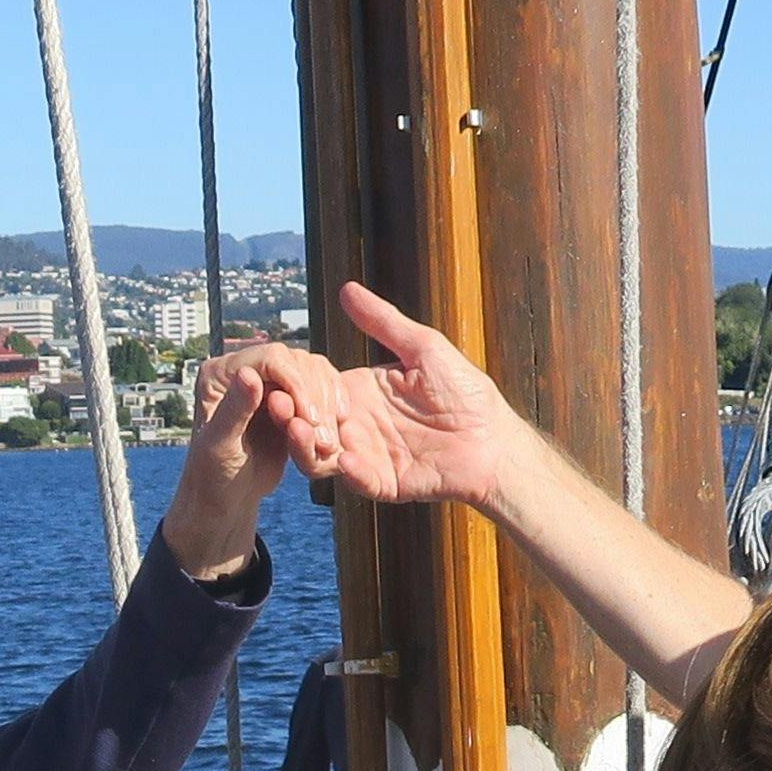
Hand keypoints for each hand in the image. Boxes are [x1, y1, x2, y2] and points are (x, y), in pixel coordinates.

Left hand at [153, 346, 308, 576]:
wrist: (226, 495)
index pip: (270, 359)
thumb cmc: (213, 475)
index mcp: (220, 373)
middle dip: (315, 396)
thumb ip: (235, 410)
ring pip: (312, 371)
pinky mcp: (287, 397)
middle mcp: (244, 369)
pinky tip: (337, 426)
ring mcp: (268, 381)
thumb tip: (249, 374)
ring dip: (327, 402)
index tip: (310, 419)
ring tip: (328, 441)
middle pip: (296, 361)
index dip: (296, 383)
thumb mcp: (220, 446)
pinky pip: (318, 387)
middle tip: (323, 436)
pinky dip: (331, 405)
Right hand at [280, 283, 553, 511]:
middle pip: (308, 424)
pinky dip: (347, 471)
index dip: (296, 383)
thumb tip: (346, 288)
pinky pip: (357, 480)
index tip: (281, 375)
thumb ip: (383, 321)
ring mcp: (367, 455)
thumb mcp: (423, 347)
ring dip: (304, 446)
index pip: (313, 388)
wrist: (493, 437)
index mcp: (359, 392)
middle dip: (288, 415)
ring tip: (299, 430)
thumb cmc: (464, 390)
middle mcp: (356, 424)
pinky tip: (345, 458)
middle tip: (277, 405)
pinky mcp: (383, 482)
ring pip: (320, 457)